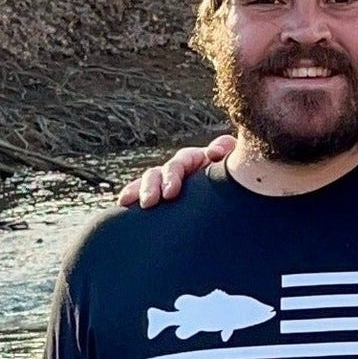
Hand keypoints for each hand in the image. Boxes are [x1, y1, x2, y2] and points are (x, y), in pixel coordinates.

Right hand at [117, 136, 233, 207]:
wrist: (234, 196)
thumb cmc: (237, 178)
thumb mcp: (234, 163)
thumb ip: (225, 150)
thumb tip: (212, 152)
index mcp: (194, 161)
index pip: (179, 164)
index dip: (172, 176)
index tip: (170, 193)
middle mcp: (176, 170)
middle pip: (157, 173)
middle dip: (151, 187)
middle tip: (149, 202)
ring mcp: (166, 183)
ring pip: (146, 183)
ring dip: (136, 191)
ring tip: (127, 203)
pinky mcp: (161, 198)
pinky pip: (141, 196)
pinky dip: (130, 198)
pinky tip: (121, 208)